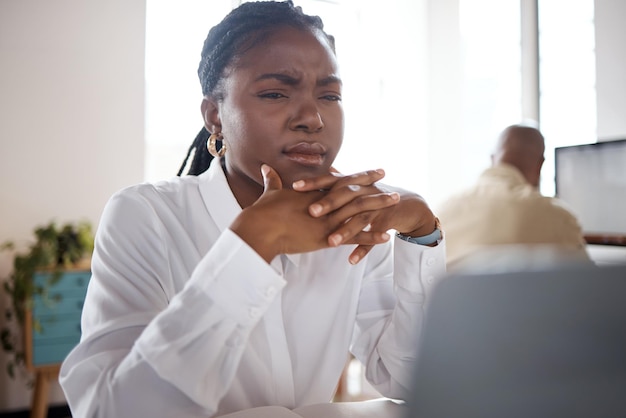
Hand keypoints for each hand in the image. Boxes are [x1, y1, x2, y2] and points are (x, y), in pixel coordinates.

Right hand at [229, 165, 396, 263]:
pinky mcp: (329, 237)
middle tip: (388, 178)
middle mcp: (325, 203)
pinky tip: (387, 236)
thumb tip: (265, 168)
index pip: (341, 181)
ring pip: (360, 211)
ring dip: (379, 205)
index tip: (373, 171)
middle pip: (355, 191)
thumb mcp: (270, 193)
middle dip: (373, 184)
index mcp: (314, 193)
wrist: (262, 228)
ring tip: (396, 200)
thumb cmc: (263, 212)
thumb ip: (272, 181)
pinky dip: (371, 236)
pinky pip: (355, 237)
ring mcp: (330, 220)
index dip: (358, 176)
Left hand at [292, 168, 436, 263]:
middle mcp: (365, 192)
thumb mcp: (355, 185)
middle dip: (329, 203)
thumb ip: (336, 180)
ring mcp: (377, 207)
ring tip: (331, 243)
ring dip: (346, 231)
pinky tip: (351, 260)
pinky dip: (364, 249)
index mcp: (353, 183)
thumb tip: (316, 170)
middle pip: (346, 195)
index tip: (294, 186)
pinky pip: (374, 238)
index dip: (314, 182)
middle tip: (311, 212)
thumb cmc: (373, 194)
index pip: (331, 180)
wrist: (406, 204)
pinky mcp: (387, 223)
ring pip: (360, 219)